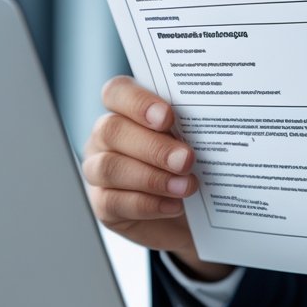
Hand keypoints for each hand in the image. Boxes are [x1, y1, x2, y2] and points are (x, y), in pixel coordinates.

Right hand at [82, 76, 232, 281]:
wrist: (187, 214)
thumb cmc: (189, 166)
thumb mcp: (194, 142)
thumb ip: (190, 130)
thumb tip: (209, 127)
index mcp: (125, 110)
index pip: (117, 92)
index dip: (138, 102)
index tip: (167, 117)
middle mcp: (105, 137)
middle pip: (112, 130)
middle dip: (153, 146)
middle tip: (186, 159)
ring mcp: (98, 170)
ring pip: (109, 167)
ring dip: (152, 178)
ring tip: (186, 186)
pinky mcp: (101, 204)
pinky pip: (113, 202)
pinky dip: (147, 204)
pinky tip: (174, 206)